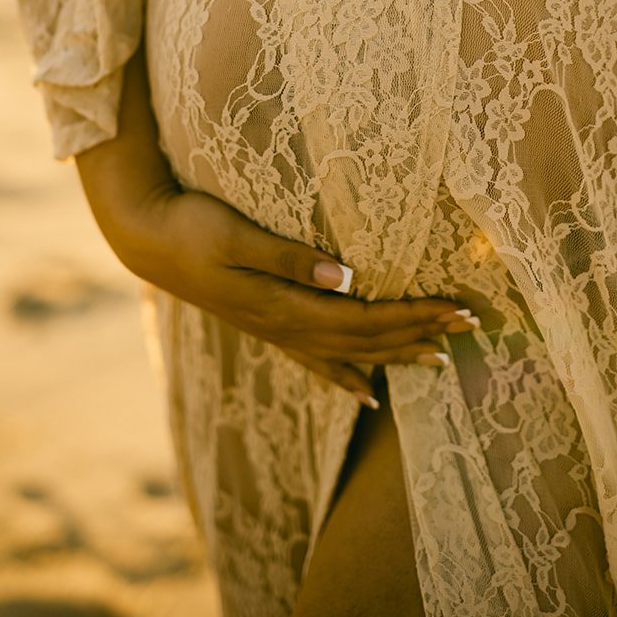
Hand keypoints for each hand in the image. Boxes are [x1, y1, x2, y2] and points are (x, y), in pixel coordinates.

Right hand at [110, 180, 480, 408]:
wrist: (145, 237)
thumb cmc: (192, 226)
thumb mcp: (237, 234)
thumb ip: (289, 257)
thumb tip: (347, 276)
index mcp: (284, 306)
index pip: (366, 318)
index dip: (415, 316)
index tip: (458, 308)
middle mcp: (284, 327)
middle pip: (366, 339)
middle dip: (420, 333)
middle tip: (471, 326)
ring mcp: (274, 330)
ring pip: (348, 353)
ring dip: (396, 354)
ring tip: (439, 361)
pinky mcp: (265, 324)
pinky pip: (317, 359)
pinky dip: (348, 373)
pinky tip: (366, 390)